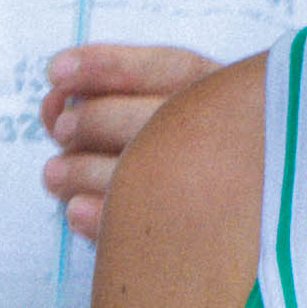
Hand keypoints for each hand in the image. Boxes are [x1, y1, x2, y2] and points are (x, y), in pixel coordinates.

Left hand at [40, 41, 216, 246]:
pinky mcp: (206, 241)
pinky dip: (101, 219)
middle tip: (61, 130)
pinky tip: (75, 211)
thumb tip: (59, 96)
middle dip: (92, 120)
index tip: (55, 70)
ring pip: (143, 177)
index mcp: (231, 93)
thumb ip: (120, 89)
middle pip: (153, 120)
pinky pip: (145, 231)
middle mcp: (234, 136)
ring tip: (53, 175)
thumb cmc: (201, 146)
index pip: (172, 68)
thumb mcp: (179, 102)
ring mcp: (226, 191)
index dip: (107, 66)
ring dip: (82, 171)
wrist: (253, 214)